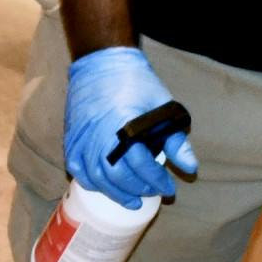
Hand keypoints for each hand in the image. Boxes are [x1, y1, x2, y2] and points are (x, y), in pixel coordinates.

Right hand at [63, 46, 197, 207]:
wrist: (102, 62)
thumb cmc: (136, 82)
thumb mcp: (164, 106)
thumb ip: (177, 141)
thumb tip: (190, 168)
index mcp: (125, 126)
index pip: (142, 165)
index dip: (157, 180)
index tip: (169, 187)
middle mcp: (100, 135)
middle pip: (118, 176)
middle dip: (138, 189)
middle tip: (152, 192)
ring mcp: (82, 137)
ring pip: (96, 177)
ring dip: (115, 192)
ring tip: (132, 199)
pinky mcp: (71, 137)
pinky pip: (77, 168)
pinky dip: (91, 182)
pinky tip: (105, 187)